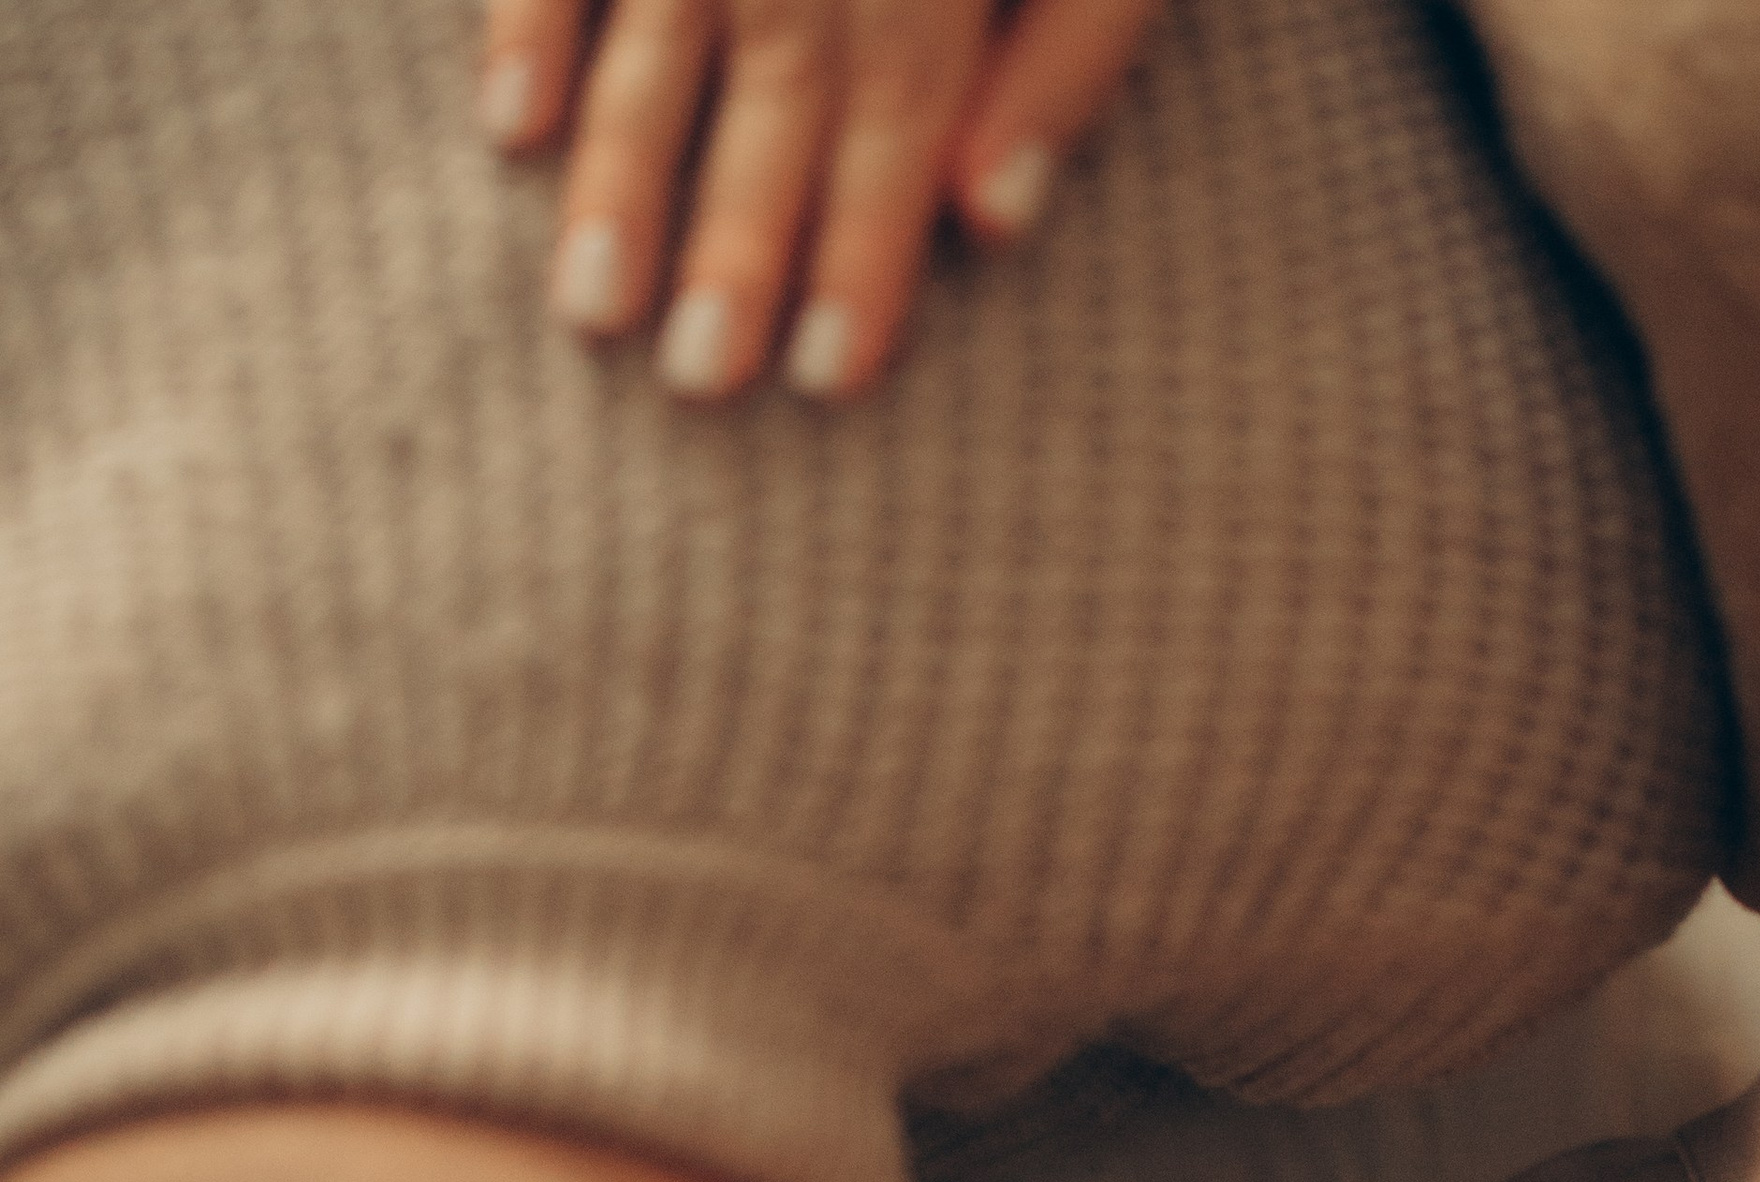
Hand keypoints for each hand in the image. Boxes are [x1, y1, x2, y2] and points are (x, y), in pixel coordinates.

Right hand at [480, 0, 1169, 399]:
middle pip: (776, 73)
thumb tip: (993, 221)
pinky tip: (510, 130)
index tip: (832, 376)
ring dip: (624, 169)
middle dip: (736, 232)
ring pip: (660, 22)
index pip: (898, 96)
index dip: (868, 239)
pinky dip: (525, 23)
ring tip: (590, 312)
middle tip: (701, 382)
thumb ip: (1065, 56)